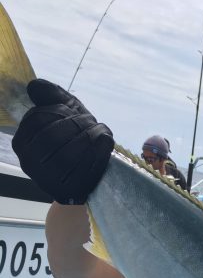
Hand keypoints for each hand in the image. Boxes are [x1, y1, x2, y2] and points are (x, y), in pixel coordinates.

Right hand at [12, 79, 113, 203]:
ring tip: (99, 131)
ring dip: (88, 137)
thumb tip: (34, 86)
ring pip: (68, 155)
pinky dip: (98, 153)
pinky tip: (104, 143)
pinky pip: (83, 172)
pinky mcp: (67, 192)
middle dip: (76, 124)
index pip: (37, 119)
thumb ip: (51, 96)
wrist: (86, 171)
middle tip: (91, 121)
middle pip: (52, 136)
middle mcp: (29, 164)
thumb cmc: (73, 135)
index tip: (72, 111)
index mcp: (22, 143)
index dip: (59, 111)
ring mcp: (47, 181)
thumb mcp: (63, 111)